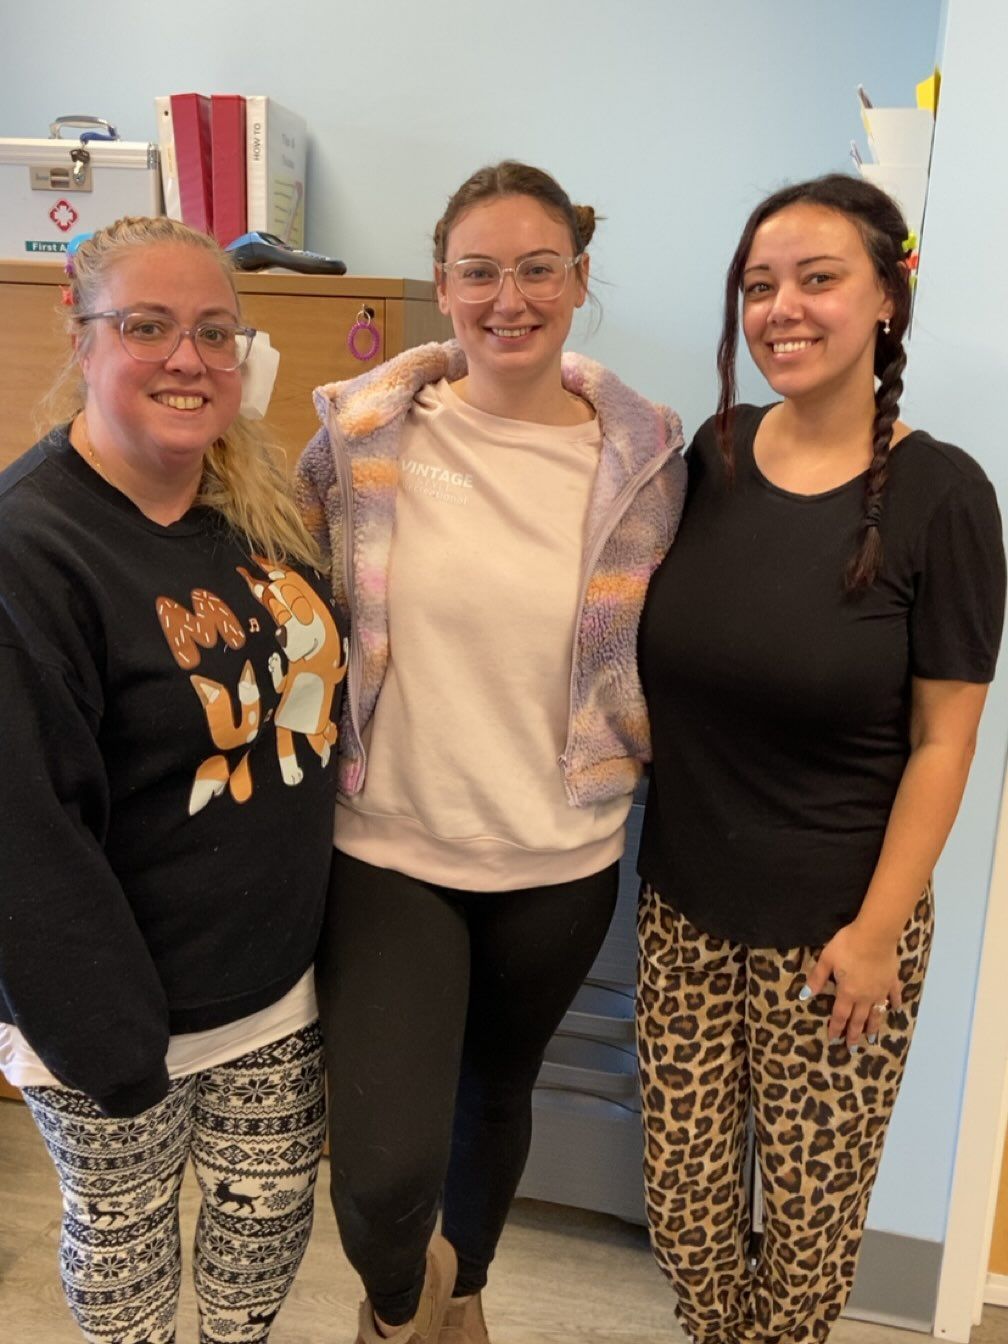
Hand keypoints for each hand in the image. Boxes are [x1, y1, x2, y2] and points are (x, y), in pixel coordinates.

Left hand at [802, 922, 902, 1047]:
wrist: (875, 935)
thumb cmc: (847, 945)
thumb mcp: (826, 960)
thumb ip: (816, 979)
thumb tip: (803, 996)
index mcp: (847, 993)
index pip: (840, 1015)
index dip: (835, 1028)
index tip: (833, 1040)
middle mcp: (864, 997)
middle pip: (858, 1020)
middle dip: (853, 1035)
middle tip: (852, 1049)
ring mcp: (880, 990)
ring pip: (876, 1013)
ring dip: (873, 1027)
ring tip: (872, 1039)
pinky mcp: (892, 981)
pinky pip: (893, 996)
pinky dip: (894, 1004)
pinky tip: (895, 1009)